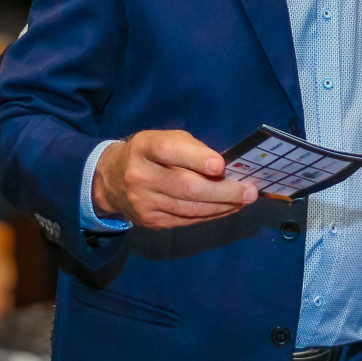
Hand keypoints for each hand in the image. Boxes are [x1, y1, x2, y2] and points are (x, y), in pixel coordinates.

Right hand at [92, 130, 257, 227]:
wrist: (111, 179)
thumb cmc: (149, 154)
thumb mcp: (164, 139)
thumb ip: (191, 148)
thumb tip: (224, 166)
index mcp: (144, 148)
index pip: (169, 152)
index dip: (196, 158)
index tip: (221, 165)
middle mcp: (140, 176)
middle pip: (186, 187)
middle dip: (223, 191)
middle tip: (250, 192)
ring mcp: (143, 202)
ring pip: (189, 209)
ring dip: (222, 206)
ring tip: (244, 200)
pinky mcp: (150, 221)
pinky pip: (186, 221)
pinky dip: (210, 215)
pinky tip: (227, 208)